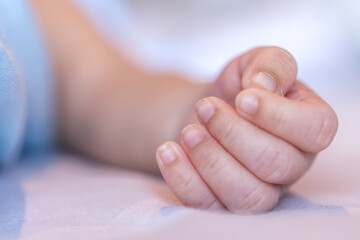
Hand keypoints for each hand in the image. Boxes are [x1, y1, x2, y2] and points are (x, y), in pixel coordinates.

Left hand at [155, 47, 337, 213]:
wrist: (205, 111)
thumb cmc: (237, 88)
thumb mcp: (255, 63)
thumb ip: (272, 64)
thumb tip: (264, 85)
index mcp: (309, 127)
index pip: (316, 130)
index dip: (277, 114)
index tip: (242, 97)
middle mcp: (291, 165)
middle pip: (274, 163)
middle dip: (233, 132)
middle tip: (206, 107)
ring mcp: (260, 189)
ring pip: (247, 194)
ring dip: (210, 159)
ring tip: (188, 131)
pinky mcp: (225, 202)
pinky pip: (210, 206)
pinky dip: (184, 179)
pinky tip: (169, 151)